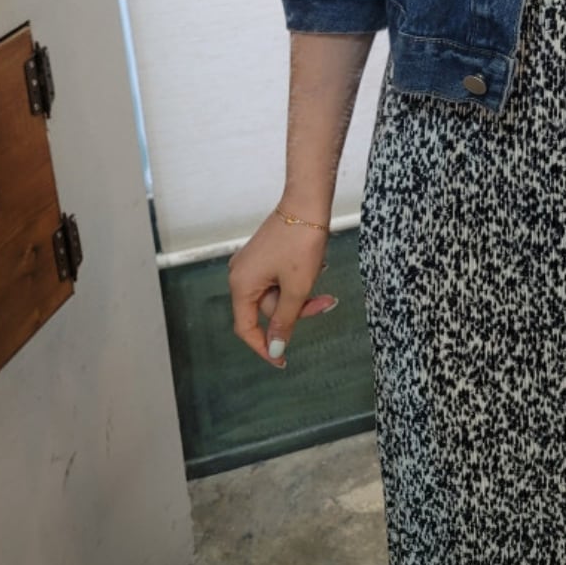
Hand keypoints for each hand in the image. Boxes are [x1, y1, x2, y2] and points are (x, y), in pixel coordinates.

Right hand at [227, 203, 337, 368]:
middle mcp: (240, 274)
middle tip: (325, 301)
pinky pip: (279, 278)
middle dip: (297, 309)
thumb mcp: (297, 288)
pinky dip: (297, 279)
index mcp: (241, 284)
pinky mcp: (264, 254)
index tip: (283, 362)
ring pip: (277, 293)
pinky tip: (314, 265)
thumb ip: (284, 321)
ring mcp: (251, 263)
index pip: (246, 328)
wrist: (307, 202)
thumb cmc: (301, 243)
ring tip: (320, 272)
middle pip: (266, 309)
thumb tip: (274, 350)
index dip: (264, 347)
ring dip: (301, 292)